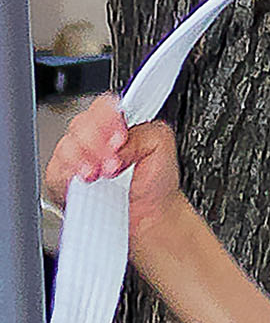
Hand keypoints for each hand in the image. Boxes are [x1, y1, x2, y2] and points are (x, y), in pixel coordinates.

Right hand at [44, 97, 181, 247]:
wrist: (151, 216)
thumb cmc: (156, 182)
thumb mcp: (161, 146)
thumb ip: (143, 133)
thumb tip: (119, 143)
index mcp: (116, 124)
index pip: (102, 106)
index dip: (108, 118)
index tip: (120, 136)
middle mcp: (94, 138)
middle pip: (81, 124)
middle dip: (98, 142)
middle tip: (115, 162)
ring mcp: (77, 158)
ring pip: (66, 145)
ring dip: (87, 159)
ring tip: (106, 174)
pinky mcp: (63, 180)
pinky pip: (56, 171)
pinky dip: (72, 175)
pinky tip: (88, 181)